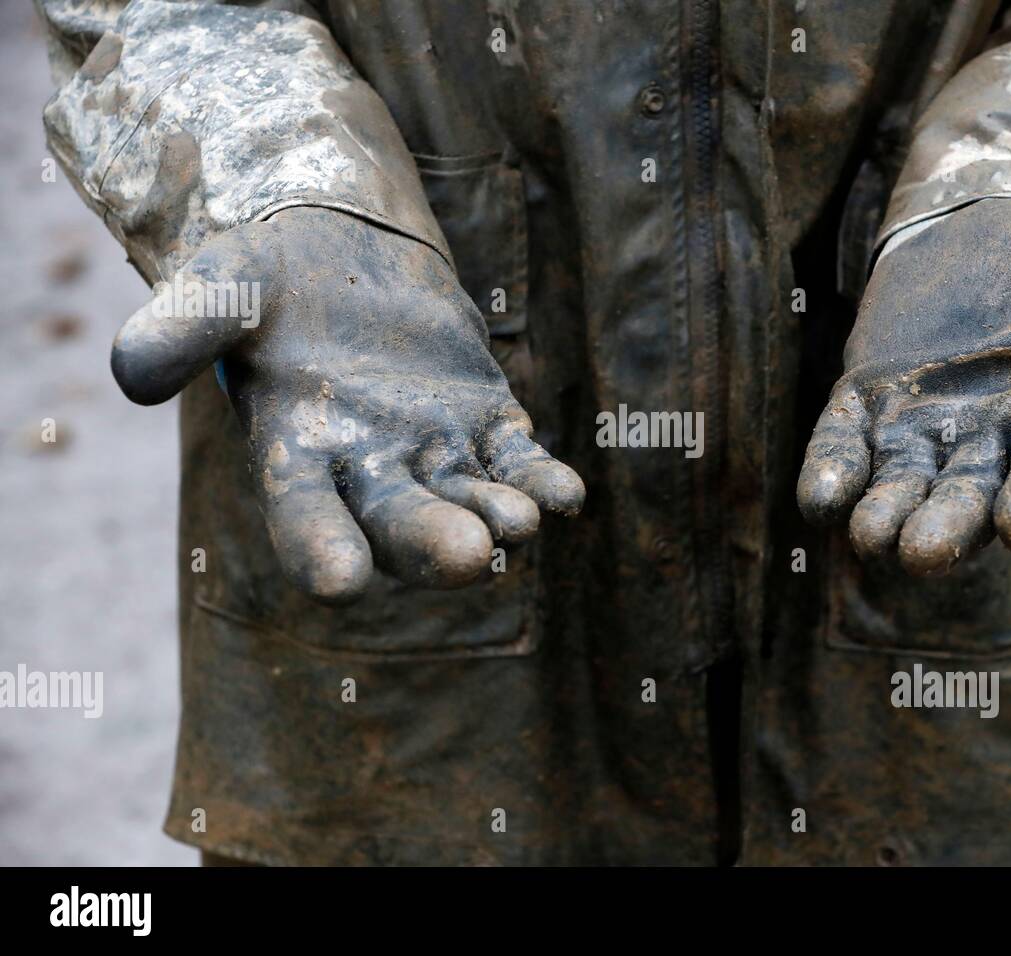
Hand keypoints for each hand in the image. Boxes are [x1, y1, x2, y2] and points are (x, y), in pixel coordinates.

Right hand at [112, 207, 583, 602]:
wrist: (341, 249)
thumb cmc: (269, 276)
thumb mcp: (220, 284)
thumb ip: (181, 324)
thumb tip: (131, 376)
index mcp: (296, 453)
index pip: (304, 515)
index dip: (320, 546)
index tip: (341, 583)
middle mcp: (368, 469)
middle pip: (400, 522)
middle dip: (430, 542)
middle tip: (467, 557)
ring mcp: (434, 452)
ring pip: (467, 500)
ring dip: (495, 516)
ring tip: (518, 523)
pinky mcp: (486, 425)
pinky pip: (517, 462)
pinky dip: (540, 480)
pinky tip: (565, 496)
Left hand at [798, 198, 1010, 574]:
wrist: (980, 226)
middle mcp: (985, 438)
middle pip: (966, 495)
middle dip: (948, 525)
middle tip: (926, 552)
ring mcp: (920, 426)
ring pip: (902, 485)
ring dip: (886, 514)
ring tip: (872, 536)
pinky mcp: (865, 405)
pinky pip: (843, 448)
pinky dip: (830, 475)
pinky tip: (817, 500)